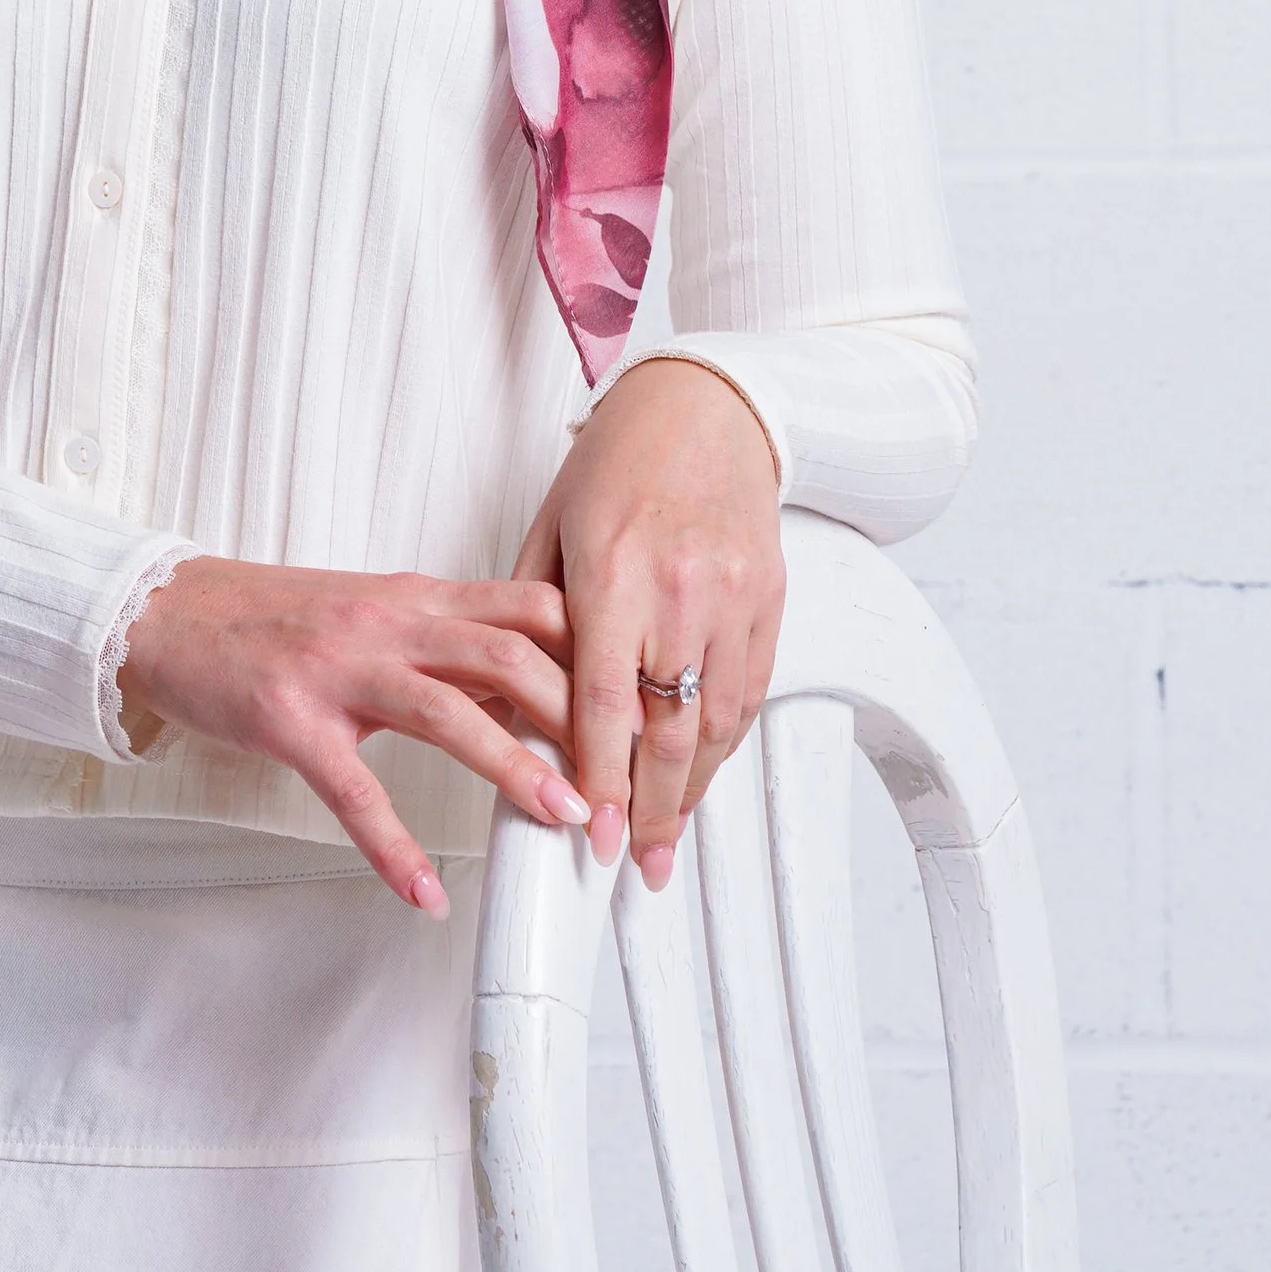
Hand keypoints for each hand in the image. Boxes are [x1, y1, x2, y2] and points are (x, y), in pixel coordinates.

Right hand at [115, 557, 590, 914]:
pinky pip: (354, 791)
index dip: (597, 655)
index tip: (644, 711)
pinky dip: (394, 849)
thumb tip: (532, 686)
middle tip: (625, 783)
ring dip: (515, 767)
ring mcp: (338, 670)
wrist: (169, 612)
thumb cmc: (275, 618)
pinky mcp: (289, 721)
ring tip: (564, 817)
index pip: (533, 608)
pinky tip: (425, 892)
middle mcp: (388, 624)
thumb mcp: (374, 612)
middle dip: (580, 720)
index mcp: (416, 598)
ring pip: (448, 712)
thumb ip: (448, 640)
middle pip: (510, 654)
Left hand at [512, 360, 785, 895]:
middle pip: (667, 730)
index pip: (604, 702)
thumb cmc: (618, 463)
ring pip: (716, 723)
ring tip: (664, 838)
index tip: (592, 834)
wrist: (706, 409)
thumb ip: (528, 620)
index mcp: (613, 573)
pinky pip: (749, 693)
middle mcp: (679, 591)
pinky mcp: (770, 600)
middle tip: (632, 862)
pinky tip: (700, 776)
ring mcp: (734, 598)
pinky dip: (724, 745)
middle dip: (649, 812)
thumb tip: (500, 700)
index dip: (600, 780)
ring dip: (691, 792)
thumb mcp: (549, 529)